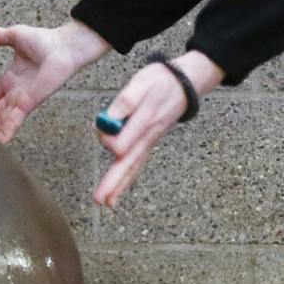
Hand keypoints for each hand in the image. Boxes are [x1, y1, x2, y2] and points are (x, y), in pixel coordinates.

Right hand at [0, 19, 109, 143]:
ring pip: (4, 119)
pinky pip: (14, 119)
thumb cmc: (45, 41)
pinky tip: (0, 142)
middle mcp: (17, 91)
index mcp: (12, 78)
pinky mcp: (29, 103)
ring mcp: (23, 99)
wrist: (63, 48)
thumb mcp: (15, 36)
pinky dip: (7, 131)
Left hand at [94, 51, 224, 208]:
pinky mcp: (149, 143)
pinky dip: (127, 179)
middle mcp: (147, 137)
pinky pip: (137, 165)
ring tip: (106, 203)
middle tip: (99, 200)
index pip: (121, 144)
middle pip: (127, 164)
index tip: (104, 123)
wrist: (184, 83)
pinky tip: (118, 191)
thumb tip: (110, 118)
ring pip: (133, 168)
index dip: (108, 139)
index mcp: (144, 123)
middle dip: (113, 182)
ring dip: (119, 186)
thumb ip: (126, 101)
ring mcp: (149, 142)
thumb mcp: (141, 82)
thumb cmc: (160, 81)